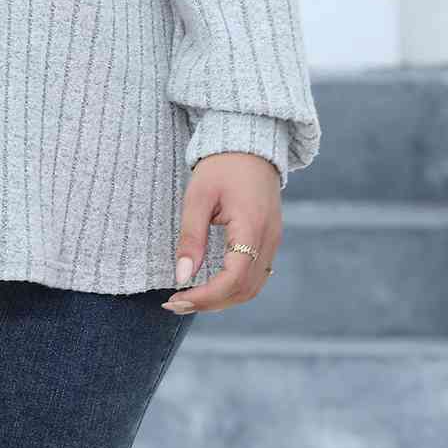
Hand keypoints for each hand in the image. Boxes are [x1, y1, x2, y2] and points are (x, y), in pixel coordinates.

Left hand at [161, 151, 281, 314]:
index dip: (205, 296)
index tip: (176, 298)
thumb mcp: (198, 196)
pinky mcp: (269, 240)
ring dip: (222, 300)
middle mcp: (269, 240)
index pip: (233, 279)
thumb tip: (181, 276)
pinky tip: (210, 285)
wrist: (250, 144)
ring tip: (189, 299)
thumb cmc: (221, 166)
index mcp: (252, 228)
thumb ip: (191, 237)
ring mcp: (273, 241)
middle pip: (244, 290)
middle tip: (175, 304)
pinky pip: (256, 275)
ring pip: (252, 287)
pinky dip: (233, 288)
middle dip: (210, 303)